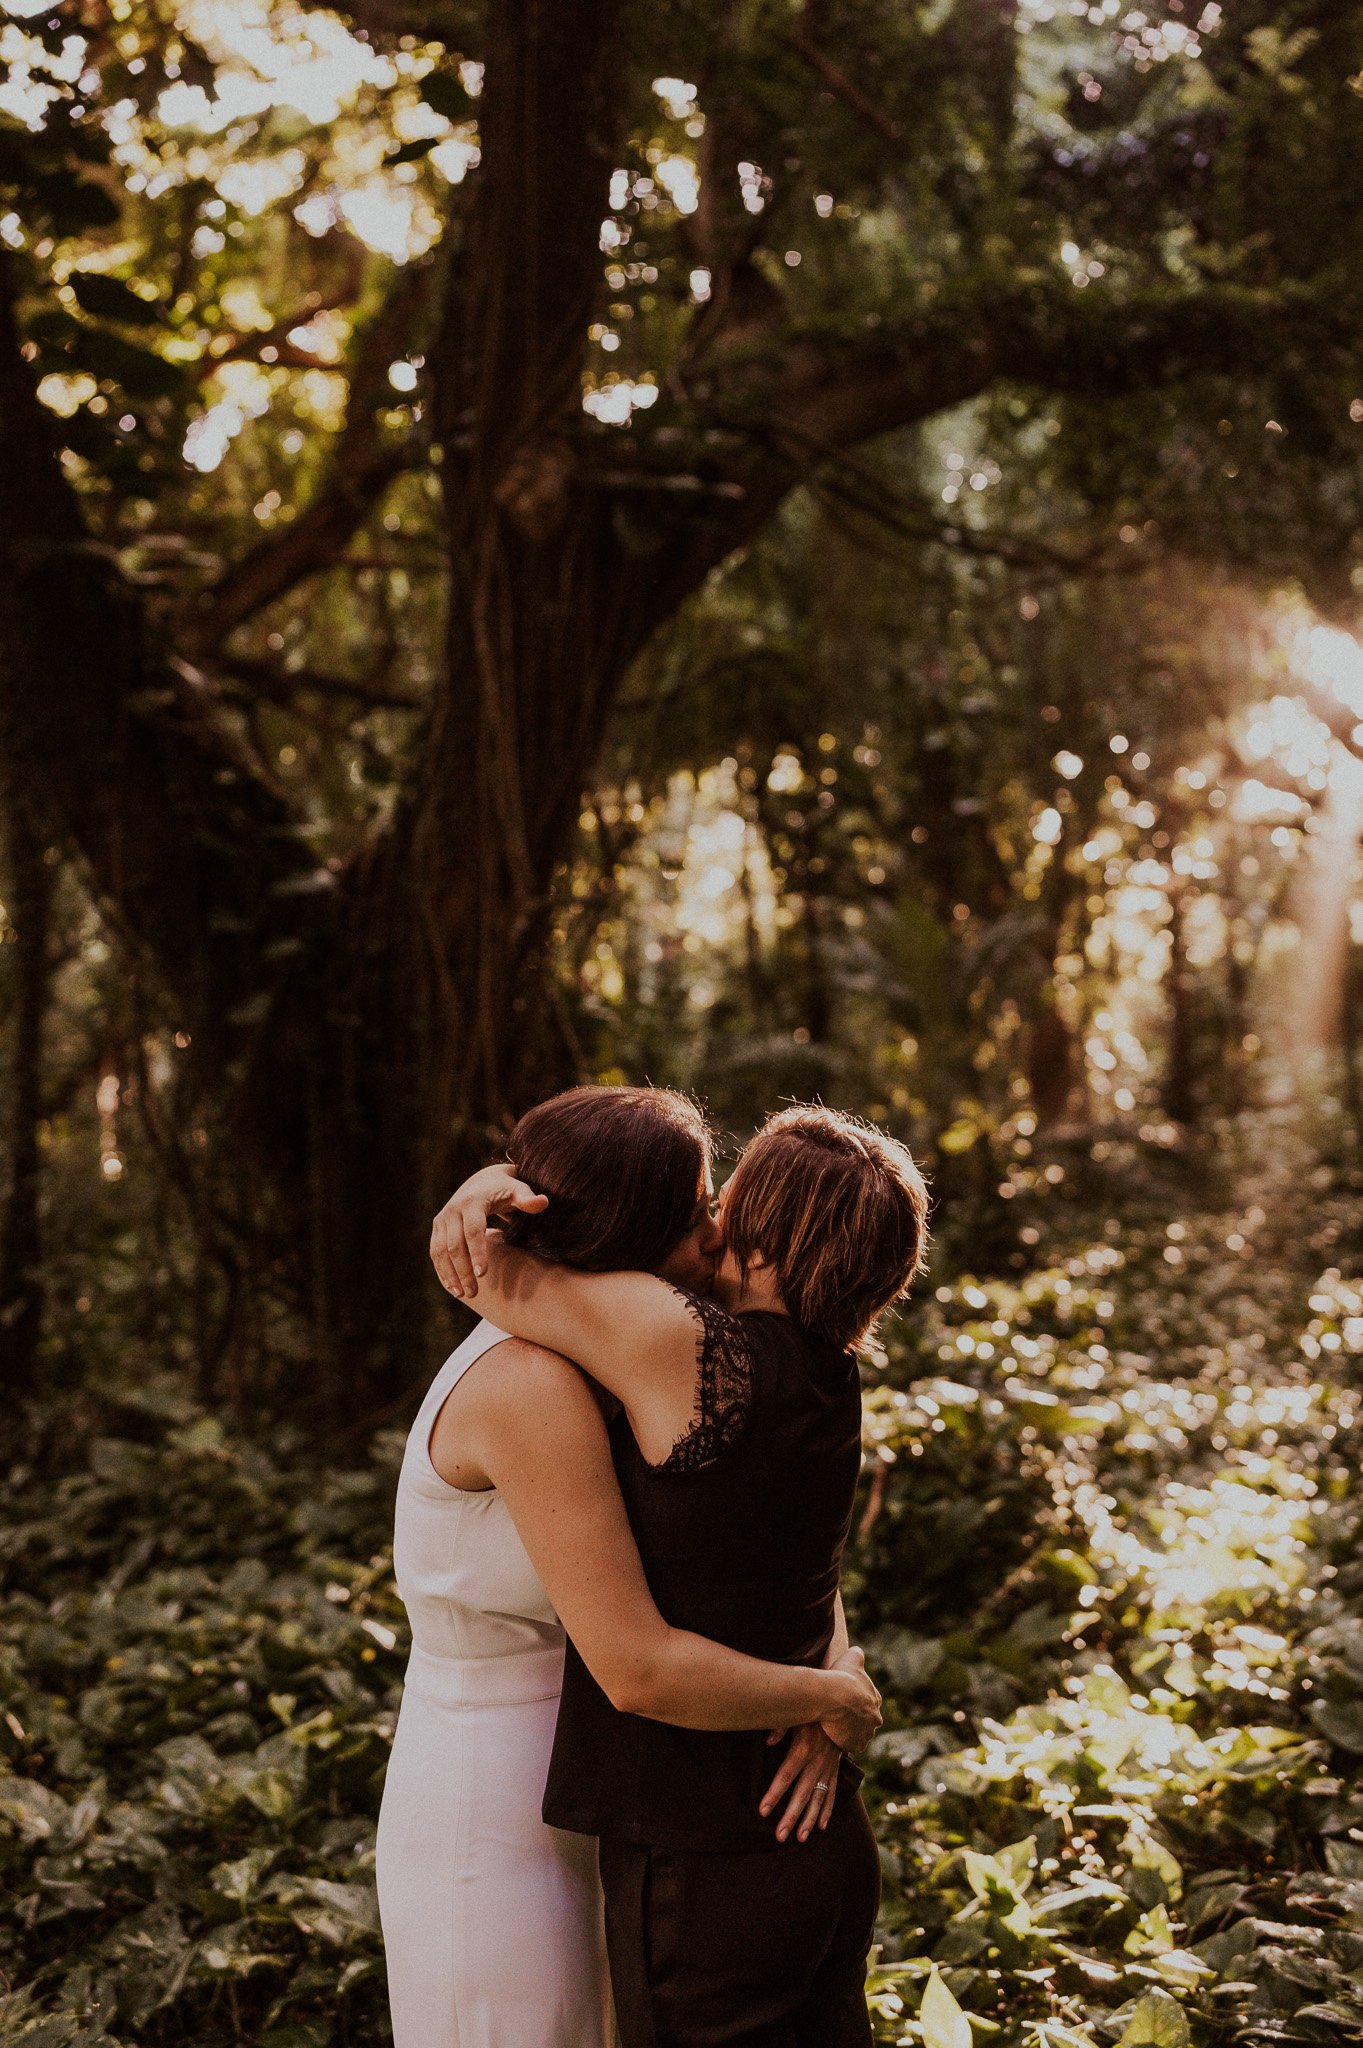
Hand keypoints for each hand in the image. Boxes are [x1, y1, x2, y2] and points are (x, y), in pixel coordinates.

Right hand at [430, 1165, 546, 1298]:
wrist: (483, 1181)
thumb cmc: (506, 1190)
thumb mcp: (519, 1191)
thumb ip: (529, 1199)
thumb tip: (543, 1202)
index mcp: (472, 1201)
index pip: (473, 1230)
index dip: (477, 1252)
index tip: (482, 1274)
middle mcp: (452, 1209)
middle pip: (454, 1244)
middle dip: (463, 1270)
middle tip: (474, 1293)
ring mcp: (442, 1219)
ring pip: (440, 1250)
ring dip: (449, 1274)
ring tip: (461, 1294)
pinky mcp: (438, 1227)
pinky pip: (435, 1251)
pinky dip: (442, 1270)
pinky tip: (452, 1287)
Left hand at [759, 1722, 844, 1843]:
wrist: (842, 1710)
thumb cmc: (810, 1713)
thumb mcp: (795, 1715)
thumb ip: (780, 1727)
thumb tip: (767, 1741)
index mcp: (803, 1748)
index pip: (786, 1775)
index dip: (774, 1794)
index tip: (762, 1811)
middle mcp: (817, 1762)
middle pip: (801, 1794)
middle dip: (791, 1816)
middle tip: (779, 1836)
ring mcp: (828, 1769)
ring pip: (818, 1799)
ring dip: (809, 1820)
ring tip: (800, 1839)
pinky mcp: (835, 1771)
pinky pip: (832, 1794)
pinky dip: (827, 1811)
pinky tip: (821, 1826)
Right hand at [818, 1648, 880, 1753]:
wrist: (835, 1696)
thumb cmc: (843, 1676)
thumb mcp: (852, 1658)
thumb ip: (857, 1654)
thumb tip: (857, 1651)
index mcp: (875, 1700)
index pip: (869, 1703)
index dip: (857, 1702)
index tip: (846, 1701)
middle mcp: (874, 1719)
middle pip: (865, 1722)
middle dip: (855, 1720)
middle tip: (839, 1716)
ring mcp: (864, 1734)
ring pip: (858, 1735)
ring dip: (849, 1732)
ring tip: (833, 1727)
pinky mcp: (853, 1744)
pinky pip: (847, 1745)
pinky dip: (841, 1742)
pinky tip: (831, 1736)